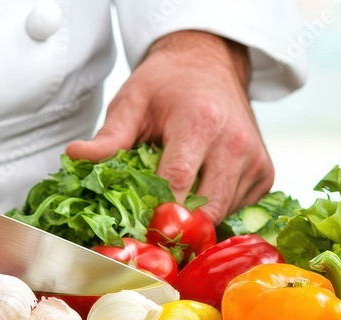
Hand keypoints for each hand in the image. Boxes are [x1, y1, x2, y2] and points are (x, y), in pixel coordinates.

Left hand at [66, 31, 271, 222]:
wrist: (212, 63)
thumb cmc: (168, 84)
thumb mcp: (132, 101)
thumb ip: (108, 136)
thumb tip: (75, 156)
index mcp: (200, 123)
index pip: (177, 185)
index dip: (155, 217)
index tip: (133, 236)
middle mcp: (235, 143)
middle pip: (205, 210)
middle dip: (175, 228)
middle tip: (148, 235)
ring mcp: (255, 160)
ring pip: (221, 215)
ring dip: (195, 220)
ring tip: (172, 206)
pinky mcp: (265, 173)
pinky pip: (236, 209)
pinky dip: (215, 210)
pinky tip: (198, 191)